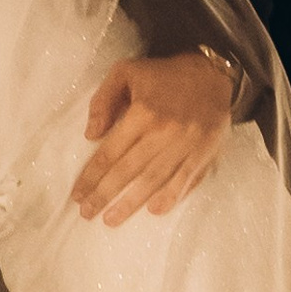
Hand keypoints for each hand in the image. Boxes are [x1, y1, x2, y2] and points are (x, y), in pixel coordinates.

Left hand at [74, 48, 232, 226]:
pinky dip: (171, 197)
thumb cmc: (163, 74)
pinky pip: (186, 180)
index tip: (78, 193)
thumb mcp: (125, 71)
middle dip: (105, 195)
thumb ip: (103, 100)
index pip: (111, 152)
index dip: (92, 175)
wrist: (212, 73)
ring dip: (132, 203)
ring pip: (155, 180)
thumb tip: (91, 134)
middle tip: (88, 213)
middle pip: (129, 171)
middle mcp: (165, 132)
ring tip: (112, 220)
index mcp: (144, 113)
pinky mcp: (205, 153)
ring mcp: (187, 145)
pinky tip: (154, 211)